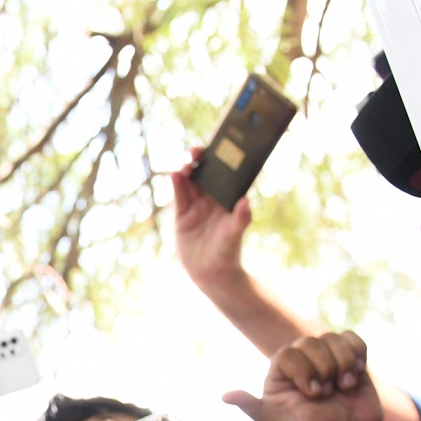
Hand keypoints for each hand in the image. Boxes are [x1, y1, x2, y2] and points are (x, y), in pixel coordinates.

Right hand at [172, 147, 253, 289]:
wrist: (211, 274)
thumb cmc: (228, 253)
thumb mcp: (234, 235)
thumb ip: (240, 219)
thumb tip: (246, 201)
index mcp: (228, 198)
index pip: (224, 172)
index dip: (220, 158)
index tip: (217, 147)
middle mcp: (212, 198)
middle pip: (204, 172)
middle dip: (200, 159)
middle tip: (197, 151)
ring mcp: (196, 205)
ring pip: (190, 181)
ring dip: (186, 170)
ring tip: (185, 165)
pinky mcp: (182, 214)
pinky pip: (179, 195)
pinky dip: (177, 184)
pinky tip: (175, 175)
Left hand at [223, 332, 385, 420]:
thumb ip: (253, 409)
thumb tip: (224, 396)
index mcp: (280, 372)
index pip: (288, 355)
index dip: (304, 371)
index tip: (313, 395)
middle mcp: (302, 359)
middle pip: (312, 342)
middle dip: (324, 370)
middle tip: (326, 394)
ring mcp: (326, 356)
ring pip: (333, 339)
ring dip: (343, 365)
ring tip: (343, 387)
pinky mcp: (350, 357)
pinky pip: (354, 340)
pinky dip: (358, 355)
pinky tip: (356, 376)